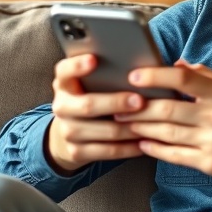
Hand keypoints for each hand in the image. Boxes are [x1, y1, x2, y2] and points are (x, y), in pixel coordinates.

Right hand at [46, 54, 145, 173]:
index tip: (94, 59)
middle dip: (116, 103)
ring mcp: (67, 131)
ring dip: (129, 128)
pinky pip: (107, 151)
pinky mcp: (76, 152)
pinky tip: (144, 142)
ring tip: (150, 122)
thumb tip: (138, 67)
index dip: (77, 65)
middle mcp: (61, 107)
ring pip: (103, 131)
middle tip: (139, 100)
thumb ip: (104, 74)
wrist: (70, 131)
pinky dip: (128, 147)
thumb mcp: (88, 83)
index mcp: (64, 83)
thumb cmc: (90, 96)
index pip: (64, 71)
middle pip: (88, 105)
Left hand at [116, 61, 211, 205]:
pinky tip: (142, 143)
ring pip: (167, 132)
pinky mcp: (210, 164)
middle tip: (118, 104)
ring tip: (124, 122)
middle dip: (138, 106)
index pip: (183, 77)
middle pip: (168, 107)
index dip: (155, 75)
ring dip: (141, 127)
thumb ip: (205, 75)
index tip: (134, 76)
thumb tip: (176, 63)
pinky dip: (154, 148)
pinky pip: (174, 154)